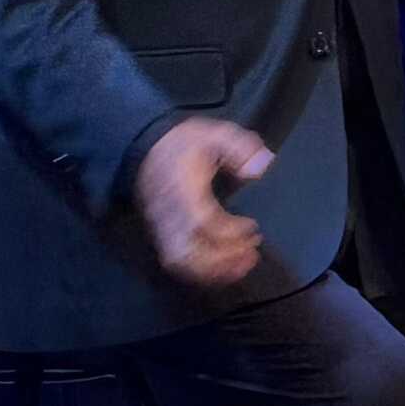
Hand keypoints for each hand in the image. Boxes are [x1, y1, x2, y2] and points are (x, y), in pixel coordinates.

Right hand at [135, 118, 274, 287]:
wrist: (145, 147)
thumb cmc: (183, 143)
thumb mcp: (214, 133)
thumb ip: (239, 147)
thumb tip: (259, 168)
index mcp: (183, 190)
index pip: (203, 220)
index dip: (231, 231)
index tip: (253, 226)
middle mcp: (169, 214)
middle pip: (190, 251)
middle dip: (224, 258)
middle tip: (252, 251)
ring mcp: (162, 227)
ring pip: (181, 261)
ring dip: (213, 270)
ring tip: (242, 264)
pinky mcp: (160, 235)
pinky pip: (176, 263)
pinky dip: (200, 272)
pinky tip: (222, 268)